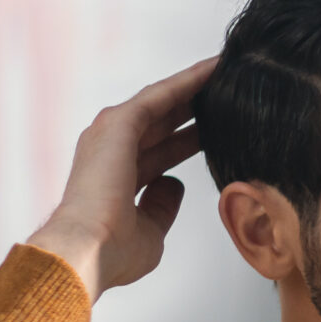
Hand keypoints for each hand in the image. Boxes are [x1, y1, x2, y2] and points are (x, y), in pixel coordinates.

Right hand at [26, 57, 215, 299]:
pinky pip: (159, 95)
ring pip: (162, 101)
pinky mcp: (117, 123)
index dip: (192, 138)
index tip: (224, 128)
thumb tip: (174, 185)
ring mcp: (111, 133)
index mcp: (119, 177)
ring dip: (195, 84)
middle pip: (164, 121)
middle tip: (232, 91)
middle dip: (197, 106)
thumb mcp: (150, 230)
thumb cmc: (113, 252)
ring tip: (228, 69)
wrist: (88, 252)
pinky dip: (187, 81)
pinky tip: (214, 69)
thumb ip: (162, 205)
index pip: (163, 150)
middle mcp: (112, 149)